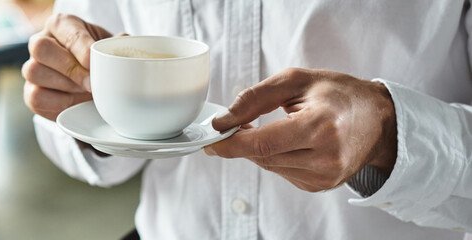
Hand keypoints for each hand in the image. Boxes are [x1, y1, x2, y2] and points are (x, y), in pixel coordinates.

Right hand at [23, 13, 114, 120]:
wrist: (90, 82)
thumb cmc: (97, 59)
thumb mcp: (108, 47)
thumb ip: (116, 44)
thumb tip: (122, 40)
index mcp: (61, 25)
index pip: (67, 32)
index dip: (82, 49)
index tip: (95, 63)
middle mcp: (40, 42)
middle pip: (41, 49)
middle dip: (69, 68)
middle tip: (91, 82)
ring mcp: (31, 67)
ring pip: (34, 72)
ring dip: (64, 86)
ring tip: (84, 92)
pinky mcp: (30, 92)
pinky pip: (35, 97)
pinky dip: (56, 103)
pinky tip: (73, 102)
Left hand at [202, 68, 397, 191]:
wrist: (378, 119)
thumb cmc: (338, 94)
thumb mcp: (296, 81)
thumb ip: (255, 98)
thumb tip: (222, 120)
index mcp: (321, 126)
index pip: (263, 143)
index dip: (231, 143)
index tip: (211, 138)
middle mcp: (327, 156)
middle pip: (263, 156)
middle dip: (240, 143)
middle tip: (231, 127)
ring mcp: (326, 176)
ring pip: (270, 166)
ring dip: (258, 149)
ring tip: (268, 128)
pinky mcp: (321, 185)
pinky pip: (282, 172)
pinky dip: (275, 157)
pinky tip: (287, 142)